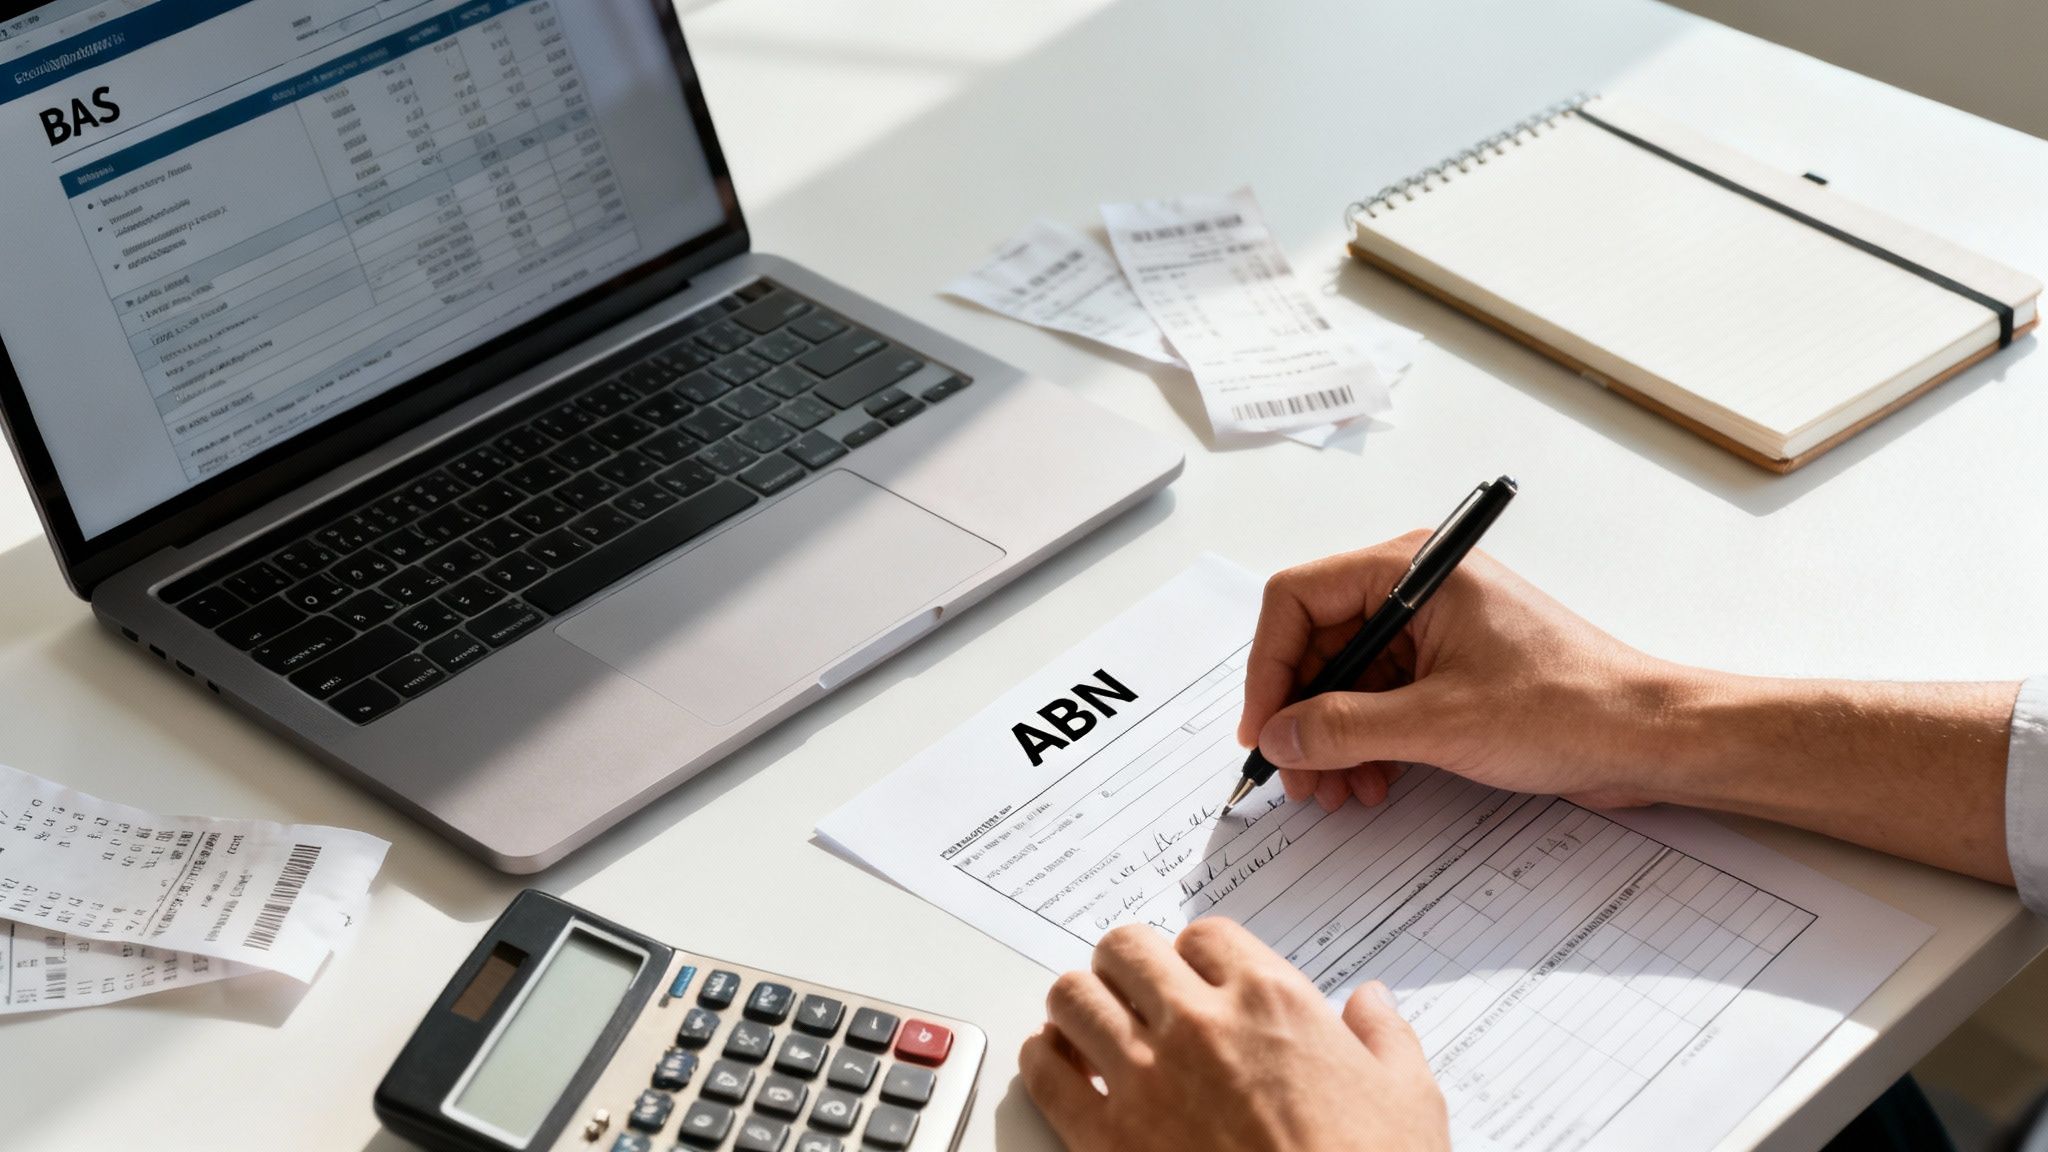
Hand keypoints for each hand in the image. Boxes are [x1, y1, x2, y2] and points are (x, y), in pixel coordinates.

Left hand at [1019, 919, 1448, 1151]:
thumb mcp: (1410, 1098)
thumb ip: (1384, 1037)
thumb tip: (1372, 1001)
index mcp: (1271, 1000)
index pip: (1204, 935)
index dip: (1197, 956)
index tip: (1199, 980)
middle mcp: (1200, 1023)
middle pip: (1125, 949)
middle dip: (1127, 967)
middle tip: (1135, 993)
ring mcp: (1146, 1077)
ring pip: (1074, 996)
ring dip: (1081, 1004)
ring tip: (1093, 1024)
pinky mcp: (1106, 1137)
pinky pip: (1045, 1071)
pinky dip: (1044, 1059)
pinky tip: (1061, 1066)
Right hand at [1236, 534, 1688, 810]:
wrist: (1650, 739)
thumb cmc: (1569, 708)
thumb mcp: (1438, 723)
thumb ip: (1343, 727)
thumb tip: (1278, 735)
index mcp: (1413, 570)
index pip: (1299, 599)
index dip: (1269, 666)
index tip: (1263, 728)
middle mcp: (1418, 590)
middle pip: (1318, 642)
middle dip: (1300, 714)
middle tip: (1296, 775)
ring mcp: (1434, 631)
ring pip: (1346, 680)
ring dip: (1331, 738)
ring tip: (1335, 792)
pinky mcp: (1450, 671)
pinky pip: (1380, 701)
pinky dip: (1365, 743)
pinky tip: (1369, 784)